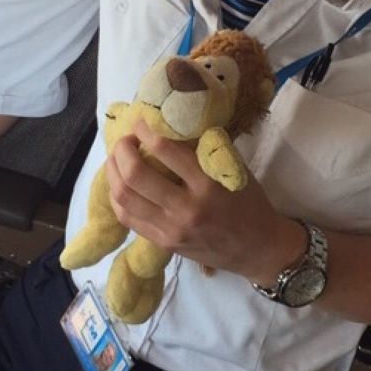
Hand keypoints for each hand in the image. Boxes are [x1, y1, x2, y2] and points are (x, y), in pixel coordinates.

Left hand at [105, 119, 303, 282]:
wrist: (258, 248)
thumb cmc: (249, 204)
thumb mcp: (234, 170)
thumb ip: (205, 151)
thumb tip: (173, 126)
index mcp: (208, 185)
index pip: (166, 151)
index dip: (145, 131)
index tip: (139, 121)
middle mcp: (186, 208)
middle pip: (135, 175)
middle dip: (122, 150)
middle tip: (125, 140)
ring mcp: (171, 229)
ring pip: (124, 197)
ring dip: (113, 172)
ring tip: (116, 159)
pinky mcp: (163, 243)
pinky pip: (128, 218)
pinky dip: (117, 197)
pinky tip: (119, 184)